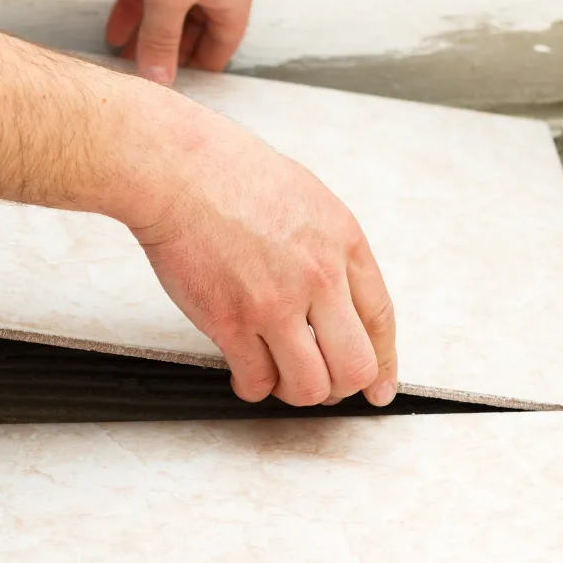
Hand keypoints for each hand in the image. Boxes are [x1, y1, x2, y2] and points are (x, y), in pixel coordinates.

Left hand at [105, 0, 252, 84]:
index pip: (222, 46)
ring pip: (167, 13)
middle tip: (150, 80)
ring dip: (147, 38)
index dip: (201, 70)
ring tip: (126, 62)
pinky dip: (133, 13)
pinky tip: (116, 31)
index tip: (180, 90)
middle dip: (169, 56)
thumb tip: (160, 77)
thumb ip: (162, 39)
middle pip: (194, 30)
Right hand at [129, 108, 398, 407]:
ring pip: (309, 387)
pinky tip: (245, 372)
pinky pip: (256, 382)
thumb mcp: (307, 198)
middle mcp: (319, 277)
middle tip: (321, 383)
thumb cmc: (230, 174)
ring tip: (278, 375)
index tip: (378, 387)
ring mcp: (275, 303)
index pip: (380, 320)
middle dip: (340, 386)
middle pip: (355, 367)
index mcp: (343, 242)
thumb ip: (329, 249)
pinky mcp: (232, 322)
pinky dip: (252, 387)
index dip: (384, 364)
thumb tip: (337, 299)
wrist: (179, 171)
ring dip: (295, 392)